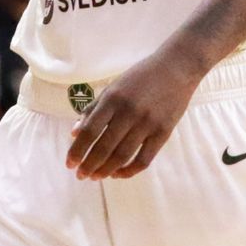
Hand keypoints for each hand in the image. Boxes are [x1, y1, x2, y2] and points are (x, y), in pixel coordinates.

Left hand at [67, 53, 200, 179]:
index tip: (69, 163)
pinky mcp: (163, 133)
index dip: (77, 150)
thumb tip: (74, 133)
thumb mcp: (112, 87)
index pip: (89, 130)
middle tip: (80, 175)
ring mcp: (147, 124)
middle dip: (89, 165)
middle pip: (104, 147)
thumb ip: (92, 109)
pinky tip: (118, 173)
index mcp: (112, 99)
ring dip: (106, 170)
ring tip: (96, 177)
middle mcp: (128, 112)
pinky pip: (144, 159)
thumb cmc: (140, 77)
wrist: (176, 68)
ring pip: (122, 155)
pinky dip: (129, 170)